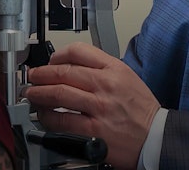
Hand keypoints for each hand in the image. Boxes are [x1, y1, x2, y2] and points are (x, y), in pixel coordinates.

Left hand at [24, 42, 160, 169]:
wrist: (156, 136)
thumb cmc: (142, 111)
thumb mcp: (127, 78)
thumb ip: (102, 70)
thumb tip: (72, 68)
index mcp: (114, 69)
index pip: (79, 51)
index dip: (58, 55)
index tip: (50, 61)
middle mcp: (106, 85)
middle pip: (63, 71)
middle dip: (41, 74)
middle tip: (33, 77)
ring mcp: (99, 107)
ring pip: (59, 94)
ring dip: (39, 93)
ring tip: (32, 94)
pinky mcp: (93, 129)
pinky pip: (62, 120)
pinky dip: (48, 117)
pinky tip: (44, 116)